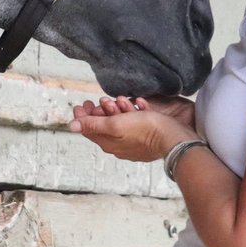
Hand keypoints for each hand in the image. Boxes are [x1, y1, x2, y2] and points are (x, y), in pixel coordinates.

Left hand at [69, 97, 196, 162]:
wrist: (174, 139)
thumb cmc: (146, 130)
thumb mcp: (115, 125)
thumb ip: (93, 124)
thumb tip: (71, 126)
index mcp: (109, 143)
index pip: (89, 130)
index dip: (83, 116)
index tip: (82, 103)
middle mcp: (118, 146)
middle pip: (104, 127)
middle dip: (101, 111)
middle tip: (101, 100)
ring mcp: (132, 143)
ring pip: (119, 124)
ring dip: (118, 110)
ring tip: (120, 100)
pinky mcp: (145, 139)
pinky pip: (134, 124)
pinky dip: (132, 113)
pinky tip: (138, 105)